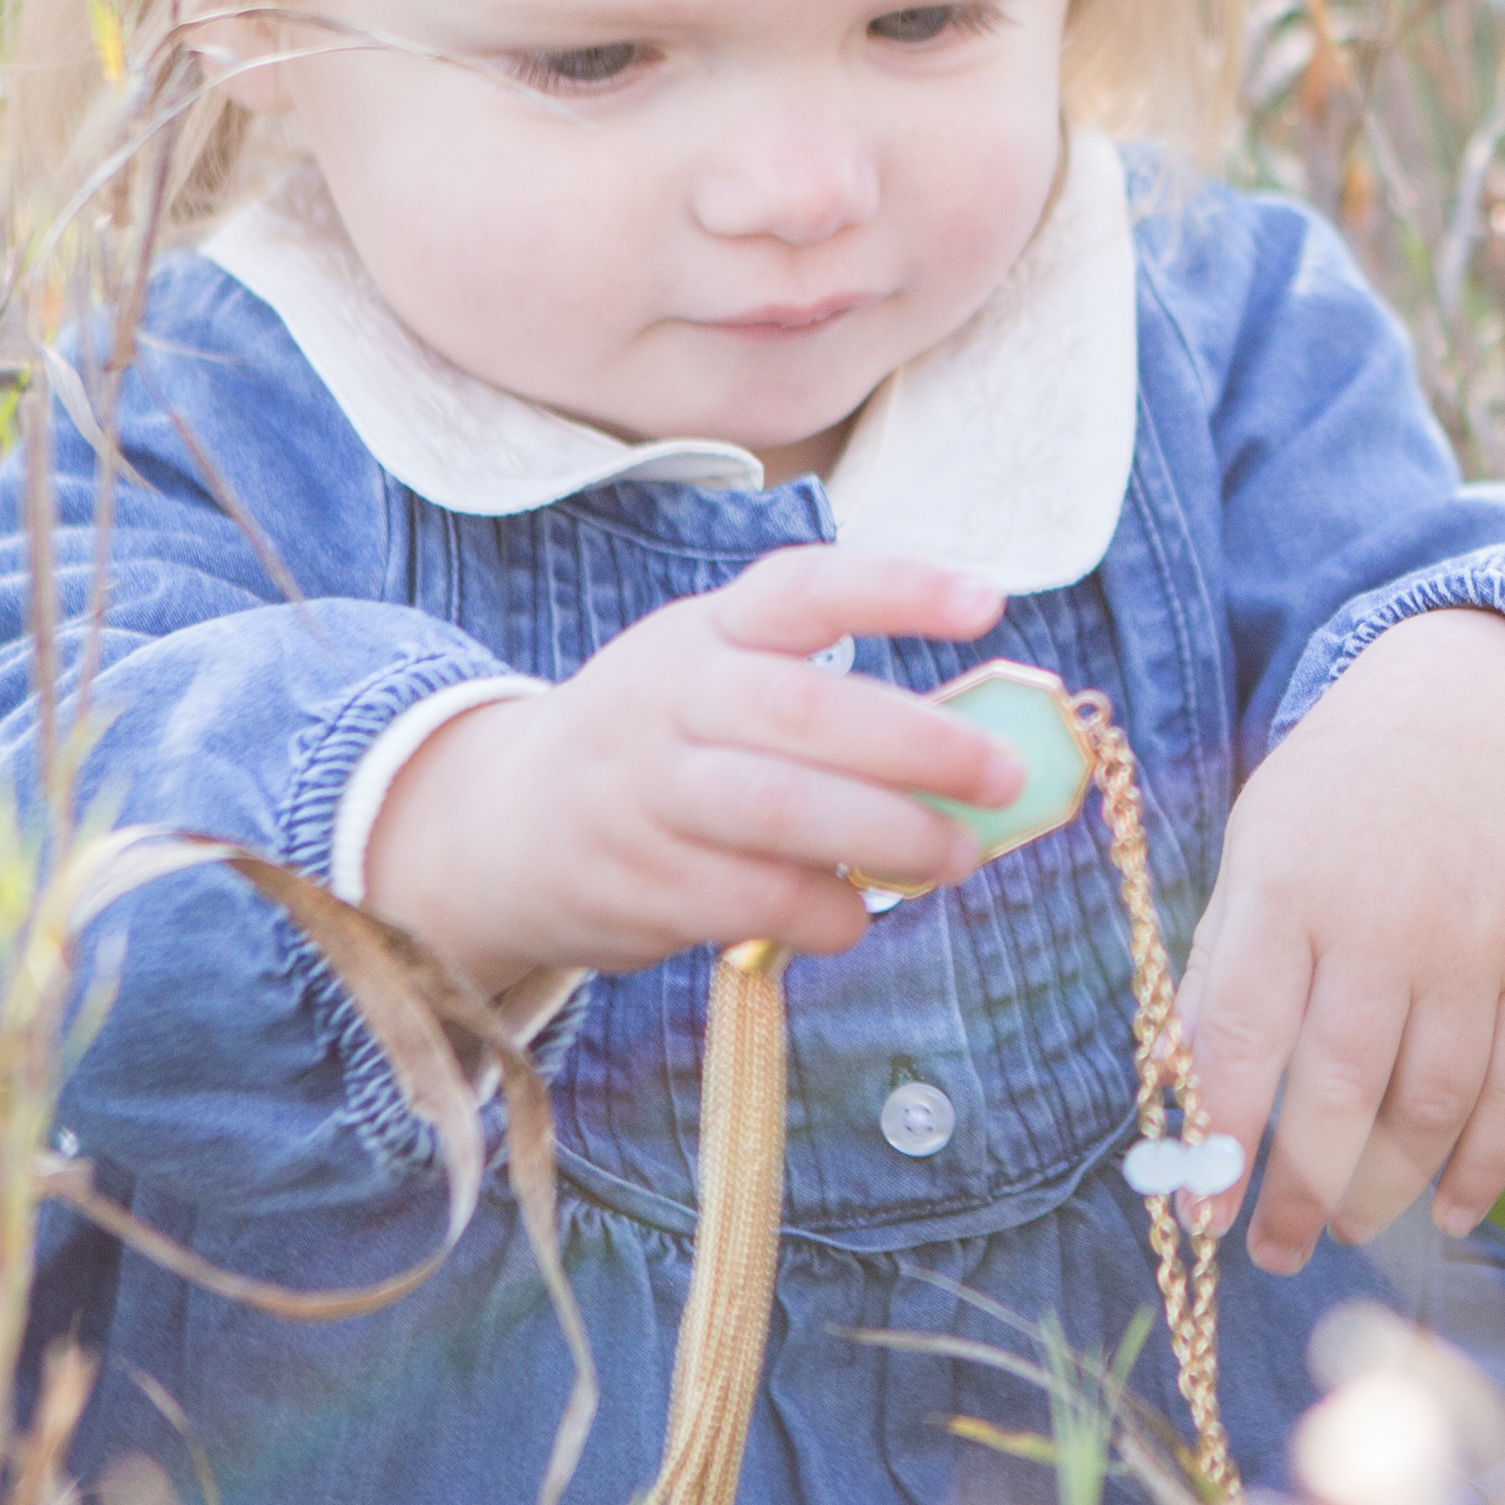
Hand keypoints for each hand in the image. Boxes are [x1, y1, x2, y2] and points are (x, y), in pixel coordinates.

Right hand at [363, 545, 1024, 996]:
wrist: (502, 825)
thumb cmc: (663, 748)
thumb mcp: (717, 684)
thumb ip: (824, 705)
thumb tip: (977, 756)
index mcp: (706, 633)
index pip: (803, 589)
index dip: (897, 589)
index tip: (990, 603)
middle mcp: (667, 699)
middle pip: (802, 709)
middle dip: (919, 743)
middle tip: (1001, 775)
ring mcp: (642, 792)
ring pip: (777, 809)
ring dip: (886, 836)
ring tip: (955, 857)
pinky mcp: (633, 882)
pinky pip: (749, 899)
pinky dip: (824, 911)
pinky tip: (856, 915)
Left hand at [1178, 610, 1504, 1274]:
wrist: (1481, 710)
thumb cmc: (1340, 799)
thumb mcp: (1255, 853)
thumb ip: (1222, 969)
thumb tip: (1188, 1105)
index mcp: (1288, 888)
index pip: (1243, 1036)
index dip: (1221, 1140)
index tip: (1198, 1220)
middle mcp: (1384, 920)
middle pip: (1340, 1089)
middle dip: (1302, 1192)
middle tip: (1275, 1253)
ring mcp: (1473, 943)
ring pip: (1432, 1102)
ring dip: (1387, 1189)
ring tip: (1349, 1230)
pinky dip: (1485, 1161)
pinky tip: (1450, 1210)